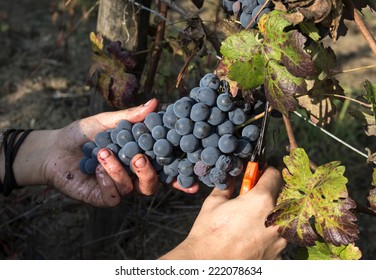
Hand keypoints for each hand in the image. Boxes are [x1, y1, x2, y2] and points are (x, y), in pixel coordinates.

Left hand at [6, 99, 197, 206]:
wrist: (55, 148)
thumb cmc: (84, 135)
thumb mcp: (108, 121)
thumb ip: (131, 116)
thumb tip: (156, 102)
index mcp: (139, 159)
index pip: (164, 168)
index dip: (181, 174)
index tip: (195, 177)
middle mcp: (133, 177)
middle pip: (154, 184)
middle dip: (150, 172)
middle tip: (140, 157)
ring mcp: (119, 189)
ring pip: (134, 188)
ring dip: (120, 170)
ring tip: (103, 153)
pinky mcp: (102, 198)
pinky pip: (113, 195)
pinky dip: (107, 179)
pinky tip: (95, 166)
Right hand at [160, 167, 286, 258]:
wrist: (206, 264)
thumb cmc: (208, 235)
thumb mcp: (213, 204)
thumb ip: (227, 187)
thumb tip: (231, 179)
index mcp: (261, 201)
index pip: (274, 176)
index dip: (265, 172)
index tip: (259, 175)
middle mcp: (276, 220)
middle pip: (282, 196)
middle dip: (269, 194)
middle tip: (253, 198)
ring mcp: (278, 240)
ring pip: (282, 219)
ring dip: (270, 215)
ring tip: (250, 221)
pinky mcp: (277, 255)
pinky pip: (278, 238)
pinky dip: (268, 235)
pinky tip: (252, 237)